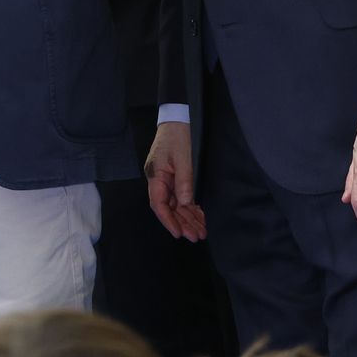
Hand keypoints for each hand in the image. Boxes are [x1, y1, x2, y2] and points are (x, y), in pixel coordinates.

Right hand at [145, 121, 206, 241]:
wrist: (176, 120)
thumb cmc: (177, 136)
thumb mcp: (183, 159)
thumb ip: (184, 182)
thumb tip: (185, 204)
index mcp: (156, 177)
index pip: (159, 204)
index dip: (169, 221)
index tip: (179, 233)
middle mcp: (159, 181)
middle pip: (169, 208)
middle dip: (182, 223)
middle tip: (196, 237)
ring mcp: (166, 180)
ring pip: (176, 205)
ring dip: (188, 218)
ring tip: (201, 231)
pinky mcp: (174, 178)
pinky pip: (181, 198)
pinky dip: (190, 208)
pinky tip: (199, 216)